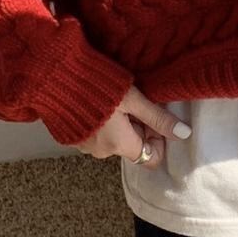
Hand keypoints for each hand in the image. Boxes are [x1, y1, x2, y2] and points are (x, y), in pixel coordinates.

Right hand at [75, 83, 192, 169]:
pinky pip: (97, 136)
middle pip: (132, 147)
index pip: (151, 158)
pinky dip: (103, 123)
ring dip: (120, 124)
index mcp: (119, 145)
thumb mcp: (133, 99)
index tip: (153, 116)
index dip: (157, 139)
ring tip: (115, 99)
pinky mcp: (72, 138)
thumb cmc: (96, 85)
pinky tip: (99, 103)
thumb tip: (184, 134)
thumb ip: (158, 118)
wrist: (52, 78)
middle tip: (135, 101)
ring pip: (115, 140)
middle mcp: (102, 152)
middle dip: (139, 127)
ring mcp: (84, 147)